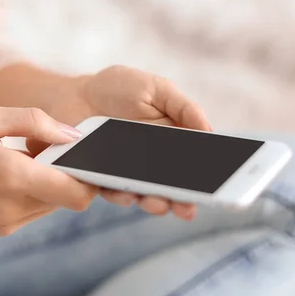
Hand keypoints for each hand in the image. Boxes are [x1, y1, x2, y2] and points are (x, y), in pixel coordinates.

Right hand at [0, 107, 97, 235]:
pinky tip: (8, 173)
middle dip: (65, 172)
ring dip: (48, 182)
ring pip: (52, 205)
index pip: (77, 193)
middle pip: (67, 198)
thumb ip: (36, 123)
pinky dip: (32, 191)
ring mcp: (6, 224)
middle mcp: (12, 209)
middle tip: (41, 146)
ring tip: (19, 157)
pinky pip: (33, 210)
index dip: (89, 175)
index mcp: (11, 178)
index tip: (79, 154)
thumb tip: (73, 135)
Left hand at [48, 65, 211, 219]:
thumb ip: (184, 107)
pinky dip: (123, 196)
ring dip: (156, 203)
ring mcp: (129, 174)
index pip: (195, 164)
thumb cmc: (117, 88)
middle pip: (174, 187)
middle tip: (189, 207)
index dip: (210, 178)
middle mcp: (153, 163)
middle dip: (184, 199)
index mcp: (172, 141)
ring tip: (160, 203)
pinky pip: (115, 193)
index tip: (222, 187)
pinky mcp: (104, 180)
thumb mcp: (156, 89)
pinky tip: (128, 194)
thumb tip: (210, 131)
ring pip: (148, 195)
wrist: (72, 95)